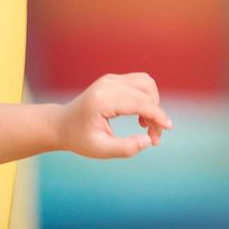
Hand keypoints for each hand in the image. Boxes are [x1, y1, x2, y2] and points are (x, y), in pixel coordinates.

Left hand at [56, 72, 172, 158]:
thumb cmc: (79, 138)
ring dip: (153, 103)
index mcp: (102, 100)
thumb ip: (125, 148)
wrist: (61, 124)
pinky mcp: (113, 80)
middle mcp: (107, 84)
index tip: (167, 129)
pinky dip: (146, 98)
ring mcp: (110, 79)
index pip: (139, 102)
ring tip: (145, 125)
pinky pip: (140, 83)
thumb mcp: (100, 150)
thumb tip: (149, 141)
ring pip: (146, 83)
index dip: (157, 115)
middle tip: (152, 136)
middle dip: (156, 113)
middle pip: (147, 90)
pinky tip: (140, 116)